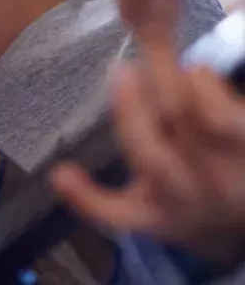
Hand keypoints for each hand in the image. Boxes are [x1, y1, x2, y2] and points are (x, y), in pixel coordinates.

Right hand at [50, 60, 244, 265]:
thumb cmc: (194, 181)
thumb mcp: (156, 190)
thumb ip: (119, 159)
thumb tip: (80, 133)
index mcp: (154, 215)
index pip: (113, 215)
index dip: (84, 198)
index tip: (59, 173)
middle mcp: (188, 200)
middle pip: (152, 159)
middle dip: (130, 114)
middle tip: (121, 72)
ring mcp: (225, 176)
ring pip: (183, 118)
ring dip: (166, 83)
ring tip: (159, 69)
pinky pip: (217, 104)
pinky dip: (199, 78)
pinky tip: (194, 73)